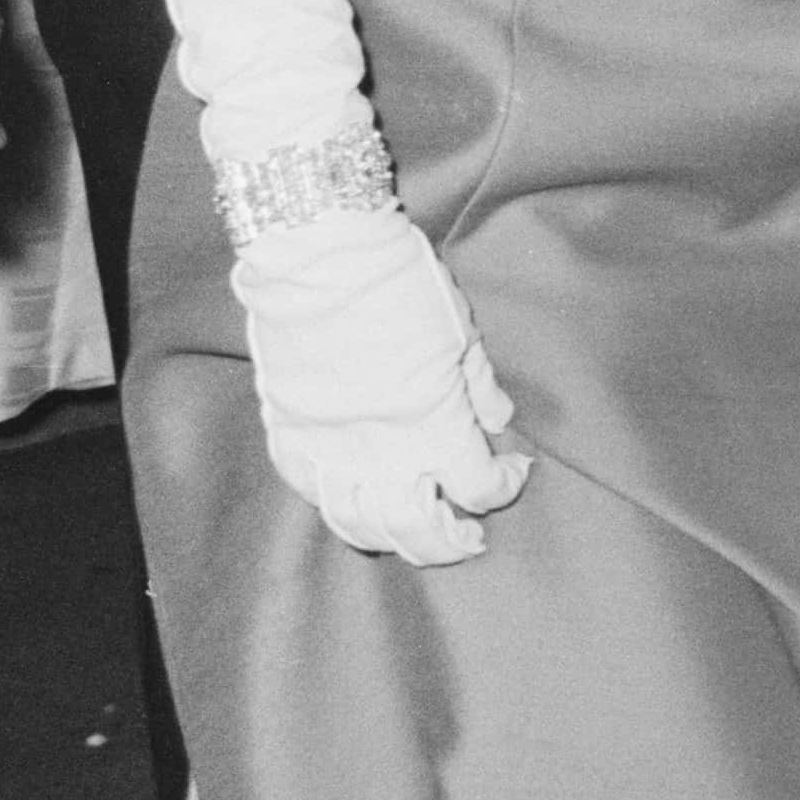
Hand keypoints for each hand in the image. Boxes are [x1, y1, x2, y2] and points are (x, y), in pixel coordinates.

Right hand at [232, 205, 530, 563]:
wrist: (318, 257)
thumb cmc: (399, 284)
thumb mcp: (459, 332)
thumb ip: (480, 388)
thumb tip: (499, 423)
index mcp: (432, 423)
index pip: (476, 487)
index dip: (503, 487)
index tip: (514, 471)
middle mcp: (377, 449)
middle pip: (416, 529)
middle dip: (449, 542)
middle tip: (469, 537)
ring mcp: (325, 446)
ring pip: (357, 524)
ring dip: (392, 536)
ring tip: (417, 531)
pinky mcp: (286, 432)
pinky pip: (309, 491)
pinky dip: (337, 503)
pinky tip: (360, 499)